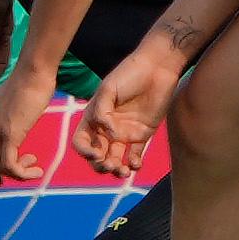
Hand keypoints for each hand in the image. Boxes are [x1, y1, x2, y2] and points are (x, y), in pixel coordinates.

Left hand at [0, 60, 56, 184]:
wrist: (34, 72)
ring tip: (33, 167)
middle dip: (2, 174)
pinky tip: (36, 170)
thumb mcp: (11, 103)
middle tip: (22, 171)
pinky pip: (10, 166)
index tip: (3, 174)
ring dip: (17, 174)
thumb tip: (15, 127)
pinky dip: (23, 174)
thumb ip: (7, 117)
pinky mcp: (9, 134)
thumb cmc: (29, 83)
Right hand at [77, 40, 182, 178]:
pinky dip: (133, 165)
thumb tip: (110, 134)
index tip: (95, 154)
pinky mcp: (142, 135)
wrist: (156, 68)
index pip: (81, 141)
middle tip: (109, 165)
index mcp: (93, 117)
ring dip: (115, 170)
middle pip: (97, 155)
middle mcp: (106, 128)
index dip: (84, 151)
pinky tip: (135, 164)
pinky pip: (134, 156)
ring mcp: (124, 133)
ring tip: (122, 171)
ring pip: (115, 159)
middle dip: (100, 165)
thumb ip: (102, 112)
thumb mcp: (108, 88)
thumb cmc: (129, 74)